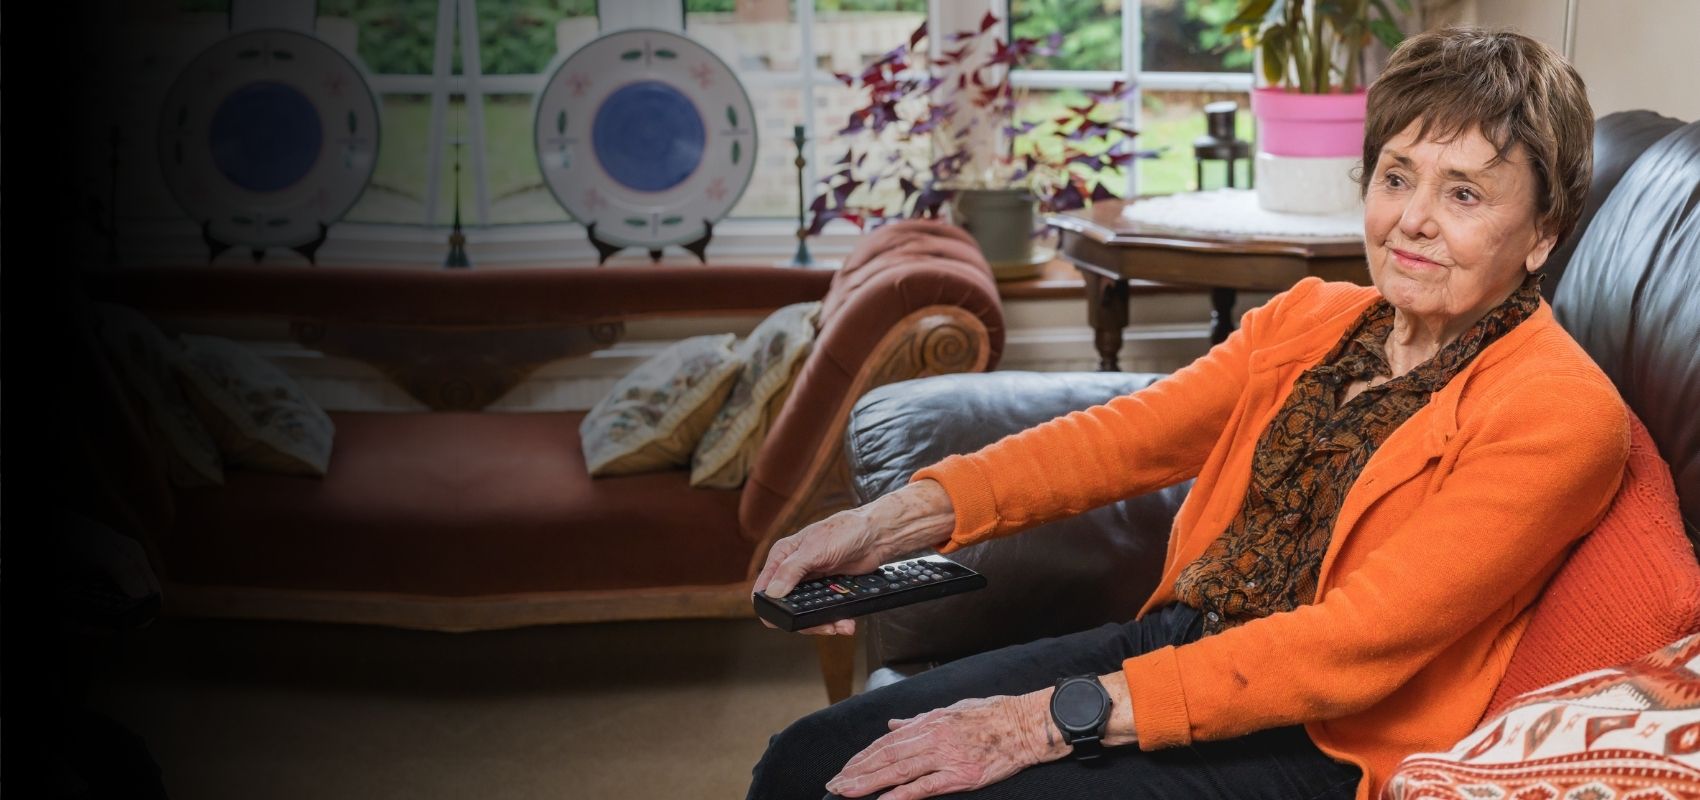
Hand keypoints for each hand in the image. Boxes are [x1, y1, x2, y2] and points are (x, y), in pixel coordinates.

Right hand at [753, 480, 954, 635]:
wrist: (877, 535)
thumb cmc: (845, 530)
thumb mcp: (814, 549)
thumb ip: (791, 570)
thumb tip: (772, 593)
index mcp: (782, 556)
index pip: (763, 589)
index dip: (769, 607)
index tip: (783, 620)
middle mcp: (793, 570)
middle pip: (787, 606)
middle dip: (804, 620)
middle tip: (822, 626)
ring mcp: (811, 582)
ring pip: (807, 612)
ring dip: (823, 623)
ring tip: (840, 625)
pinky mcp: (828, 589)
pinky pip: (825, 611)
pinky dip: (835, 618)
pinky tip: (845, 621)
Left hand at [825, 693, 1063, 799]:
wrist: (1027, 724)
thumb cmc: (993, 715)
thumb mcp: (952, 710)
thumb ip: (919, 720)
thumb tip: (893, 725)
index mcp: (930, 722)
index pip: (887, 742)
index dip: (862, 756)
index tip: (845, 768)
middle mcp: (934, 738)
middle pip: (886, 756)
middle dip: (857, 772)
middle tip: (834, 785)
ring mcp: (947, 757)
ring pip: (899, 770)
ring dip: (869, 782)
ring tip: (847, 792)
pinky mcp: (961, 775)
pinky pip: (925, 786)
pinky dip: (901, 794)